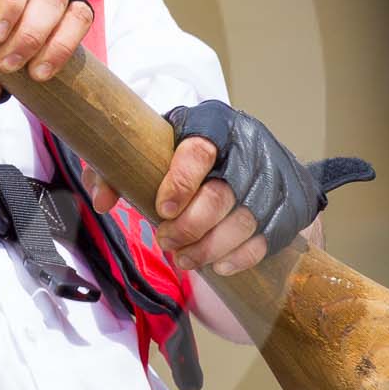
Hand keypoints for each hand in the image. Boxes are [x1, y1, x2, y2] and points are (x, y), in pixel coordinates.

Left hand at [81, 102, 373, 276]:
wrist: (251, 154)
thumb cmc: (188, 154)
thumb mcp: (155, 148)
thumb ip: (118, 170)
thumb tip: (101, 202)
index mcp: (213, 123)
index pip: (200, 150)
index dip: (180, 182)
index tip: (161, 210)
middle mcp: (249, 147)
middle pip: (221, 195)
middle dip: (188, 228)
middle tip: (165, 242)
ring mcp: (273, 178)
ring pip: (243, 223)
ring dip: (208, 250)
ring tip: (183, 260)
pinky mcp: (287, 207)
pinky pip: (266, 240)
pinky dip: (238, 258)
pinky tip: (217, 265)